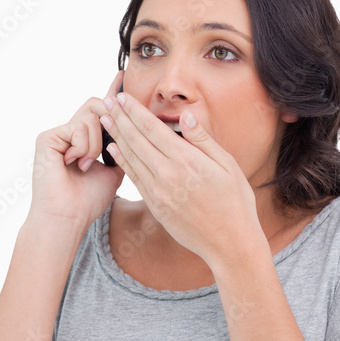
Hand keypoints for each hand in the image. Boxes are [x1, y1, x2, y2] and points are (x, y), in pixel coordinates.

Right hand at [26, 70, 124, 226]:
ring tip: (85, 164)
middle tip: (100, 153)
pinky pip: (79, 126)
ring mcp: (57, 133)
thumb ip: (122, 148)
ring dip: (96, 143)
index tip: (123, 76)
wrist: (67, 218)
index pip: (101, 110)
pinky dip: (84, 147)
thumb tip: (134, 128)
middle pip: (98, 105)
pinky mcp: (48, 137)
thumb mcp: (115, 170)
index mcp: (84, 139)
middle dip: (108, 124)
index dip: (112, 93)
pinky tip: (74, 163)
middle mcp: (69, 132)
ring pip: (92, 116)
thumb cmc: (88, 200)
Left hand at [98, 90, 260, 265]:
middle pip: (136, 139)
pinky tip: (114, 148)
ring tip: (104, 119)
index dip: (134, 110)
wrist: (230, 244)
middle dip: (120, 118)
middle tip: (106, 102)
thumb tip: (185, 115)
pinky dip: (122, 160)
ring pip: (131, 157)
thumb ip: (203, 140)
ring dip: (116, 136)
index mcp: (187, 160)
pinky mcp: (155, 206)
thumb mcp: (228, 166)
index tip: (122, 96)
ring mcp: (159, 192)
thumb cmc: (235, 203)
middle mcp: (168, 174)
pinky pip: (134, 178)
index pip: (152, 128)